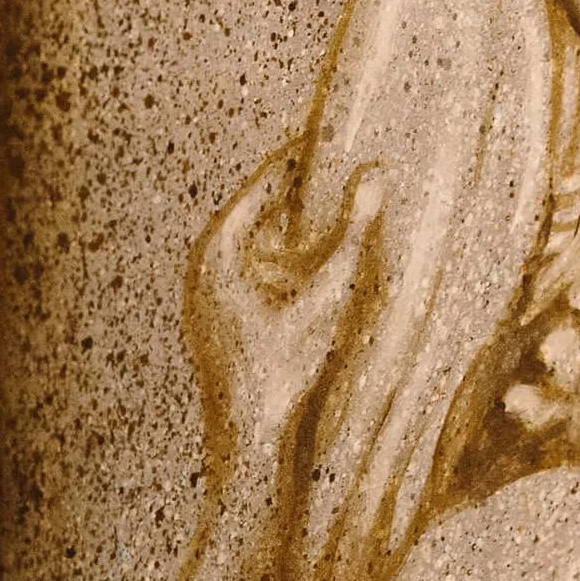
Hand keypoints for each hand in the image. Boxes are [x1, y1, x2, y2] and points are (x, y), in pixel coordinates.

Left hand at [187, 148, 382, 465]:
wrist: (248, 445)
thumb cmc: (283, 371)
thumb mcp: (326, 297)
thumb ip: (352, 233)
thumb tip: (376, 174)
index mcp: (217, 249)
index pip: (265, 182)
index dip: (304, 157)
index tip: (338, 135)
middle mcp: (203, 263)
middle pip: (260, 207)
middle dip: (304, 188)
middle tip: (346, 163)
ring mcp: (205, 291)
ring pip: (256, 239)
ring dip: (296, 224)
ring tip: (340, 205)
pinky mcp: (216, 314)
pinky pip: (252, 266)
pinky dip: (286, 256)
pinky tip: (318, 262)